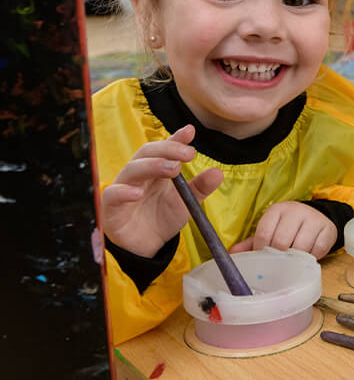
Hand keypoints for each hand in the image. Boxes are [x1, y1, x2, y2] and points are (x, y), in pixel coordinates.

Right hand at [100, 124, 222, 257]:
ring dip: (152, 165)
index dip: (176, 139)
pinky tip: (138, 193)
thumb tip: (217, 173)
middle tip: (188, 154)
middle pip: (147, 152)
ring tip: (172, 169)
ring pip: (132, 169)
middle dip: (168, 150)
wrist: (146, 248)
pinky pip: (112, 195)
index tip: (190, 131)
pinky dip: (124, 192)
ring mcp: (123, 189)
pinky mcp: (111, 208)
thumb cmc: (163, 219)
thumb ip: (200, 187)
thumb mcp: (186, 202)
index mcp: (157, 170)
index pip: (164, 148)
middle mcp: (139, 175)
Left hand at [230, 201, 336, 258]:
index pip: (264, 232)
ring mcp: (313, 219)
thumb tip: (231, 255)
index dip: (261, 250)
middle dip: (278, 257)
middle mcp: (295, 211)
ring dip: (295, 259)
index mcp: (277, 210)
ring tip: (292, 262)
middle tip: (278, 265)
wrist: (316, 217)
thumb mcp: (271, 229)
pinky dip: (311, 258)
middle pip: (281, 241)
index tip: (263, 259)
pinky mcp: (327, 228)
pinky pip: (317, 250)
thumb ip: (252, 242)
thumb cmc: (288, 227)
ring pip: (300, 247)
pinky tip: (307, 258)